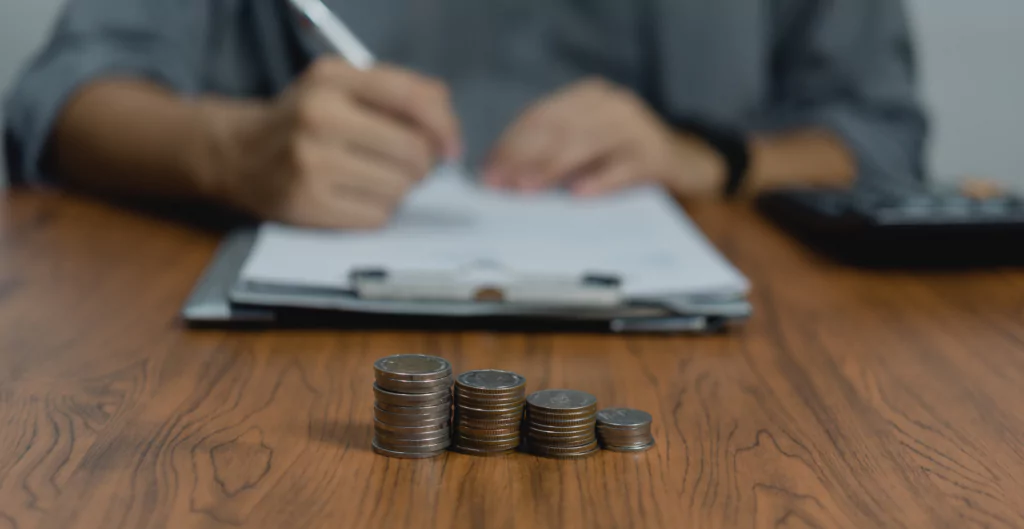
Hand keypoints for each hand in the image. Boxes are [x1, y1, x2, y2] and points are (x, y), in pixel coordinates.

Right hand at [204, 58, 460, 227]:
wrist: (238, 153)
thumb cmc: (307, 119)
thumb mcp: (344, 86)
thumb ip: (401, 95)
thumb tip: (448, 135)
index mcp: (333, 78)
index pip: (412, 99)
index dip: (445, 127)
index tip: (452, 149)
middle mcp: (319, 116)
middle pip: (413, 152)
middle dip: (420, 164)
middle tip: (404, 165)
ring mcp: (310, 163)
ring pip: (399, 188)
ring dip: (398, 189)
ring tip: (372, 179)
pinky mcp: (306, 205)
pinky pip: (377, 216)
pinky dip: (377, 211)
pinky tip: (355, 198)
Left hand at [484, 78, 724, 196]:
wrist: (685, 164)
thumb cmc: (623, 159)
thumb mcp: (587, 147)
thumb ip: (553, 152)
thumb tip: (504, 175)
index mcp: (589, 96)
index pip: (540, 116)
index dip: (511, 143)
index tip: (489, 170)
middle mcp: (612, 104)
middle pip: (558, 129)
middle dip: (524, 157)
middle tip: (501, 184)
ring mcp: (637, 127)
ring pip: (585, 145)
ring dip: (552, 168)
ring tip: (527, 189)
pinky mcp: (656, 155)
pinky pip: (623, 167)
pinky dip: (599, 180)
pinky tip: (577, 195)